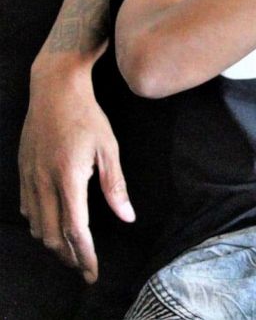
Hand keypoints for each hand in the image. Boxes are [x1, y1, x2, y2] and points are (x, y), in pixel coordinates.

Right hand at [18, 50, 134, 282]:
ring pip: (37, 226)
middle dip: (69, 256)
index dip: (84, 254)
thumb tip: (127, 216)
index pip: (74, 229)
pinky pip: (28, 209)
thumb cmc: (87, 117)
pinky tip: (54, 224)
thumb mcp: (109, 149)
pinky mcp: (23, 172)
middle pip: (51, 235)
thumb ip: (115, 185)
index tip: (92, 271)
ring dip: (53, 243)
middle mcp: (43, 182)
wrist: (54, 91)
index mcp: (68, 178)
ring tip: (73, 250)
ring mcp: (29, 178)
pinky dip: (41, 224)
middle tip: (85, 267)